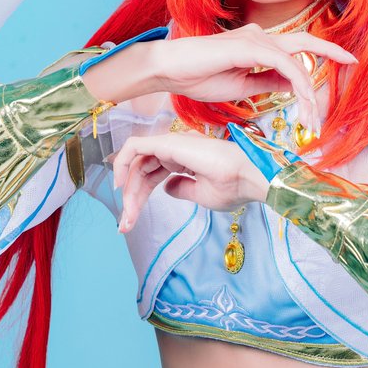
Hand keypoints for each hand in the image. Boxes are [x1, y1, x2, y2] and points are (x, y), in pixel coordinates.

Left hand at [111, 132, 269, 232]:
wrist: (249, 178)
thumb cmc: (234, 187)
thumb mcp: (202, 195)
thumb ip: (181, 189)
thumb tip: (166, 188)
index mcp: (185, 159)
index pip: (152, 175)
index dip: (139, 197)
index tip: (130, 221)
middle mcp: (175, 149)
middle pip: (142, 171)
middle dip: (131, 198)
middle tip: (125, 225)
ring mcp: (170, 144)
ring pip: (136, 162)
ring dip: (127, 190)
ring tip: (127, 215)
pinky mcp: (166, 142)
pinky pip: (133, 147)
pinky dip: (121, 163)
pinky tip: (119, 185)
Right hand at [148, 25, 356, 139]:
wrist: (170, 71)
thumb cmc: (199, 78)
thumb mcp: (243, 86)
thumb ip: (269, 82)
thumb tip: (294, 85)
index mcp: (258, 46)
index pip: (296, 48)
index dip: (321, 53)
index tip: (344, 61)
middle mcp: (260, 38)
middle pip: (304, 42)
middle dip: (331, 52)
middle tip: (354, 62)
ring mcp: (255, 40)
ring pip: (296, 62)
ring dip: (309, 92)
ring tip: (313, 118)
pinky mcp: (249, 47)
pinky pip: (284, 64)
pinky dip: (298, 84)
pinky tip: (303, 101)